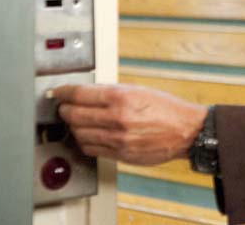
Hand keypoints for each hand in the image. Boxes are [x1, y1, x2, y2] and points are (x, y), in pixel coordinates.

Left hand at [53, 83, 207, 164]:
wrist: (185, 131)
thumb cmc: (166, 109)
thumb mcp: (139, 90)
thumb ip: (112, 92)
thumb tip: (87, 93)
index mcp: (122, 97)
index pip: (80, 94)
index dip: (63, 92)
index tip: (58, 92)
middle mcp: (117, 117)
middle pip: (75, 114)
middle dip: (65, 109)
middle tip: (64, 106)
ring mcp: (117, 138)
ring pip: (79, 133)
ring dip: (73, 126)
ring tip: (75, 121)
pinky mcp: (119, 154)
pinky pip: (91, 149)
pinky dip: (84, 141)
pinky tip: (86, 135)